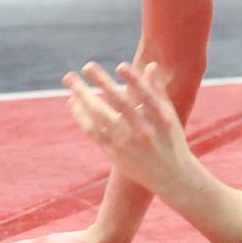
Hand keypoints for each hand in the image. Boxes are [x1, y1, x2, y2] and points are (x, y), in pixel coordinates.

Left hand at [65, 61, 197, 198]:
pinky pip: (93, 132)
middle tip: (87, 65)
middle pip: (118, 103)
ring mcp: (126, 144)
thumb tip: (150, 65)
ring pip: (100, 117)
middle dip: (102, 82)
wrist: (170, 177)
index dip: (133, 80)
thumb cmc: (171, 140)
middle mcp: (142, 131)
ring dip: (83, 97)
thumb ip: (157, 91)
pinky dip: (81, 116)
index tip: (121, 65)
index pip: (145, 96)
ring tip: (70, 81)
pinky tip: (73, 102)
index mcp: (160, 120)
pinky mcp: (113, 153)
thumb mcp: (169, 116)